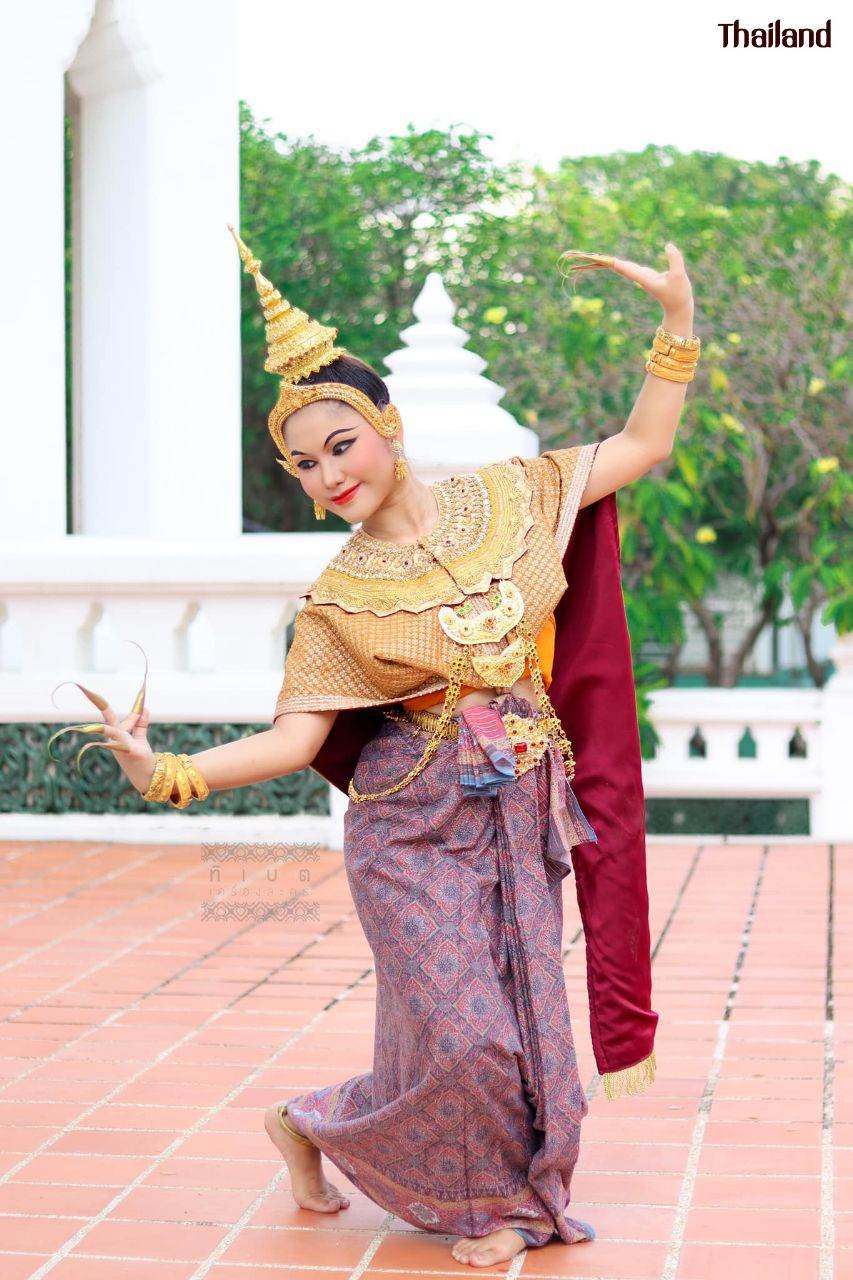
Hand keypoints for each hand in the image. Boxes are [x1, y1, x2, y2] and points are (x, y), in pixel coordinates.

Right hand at [98, 704, 157, 795]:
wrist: (147, 777)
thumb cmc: (141, 758)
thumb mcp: (139, 738)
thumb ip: (140, 724)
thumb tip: (145, 708)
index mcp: (115, 735)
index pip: (114, 717)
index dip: (128, 709)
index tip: (141, 698)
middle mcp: (114, 740)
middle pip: (108, 719)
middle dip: (100, 705)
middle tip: (86, 689)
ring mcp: (120, 745)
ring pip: (116, 729)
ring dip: (113, 720)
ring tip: (113, 714)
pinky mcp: (130, 750)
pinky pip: (124, 738)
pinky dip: (120, 730)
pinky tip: (121, 725)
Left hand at [559, 243, 693, 322]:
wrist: (678, 307)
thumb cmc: (679, 294)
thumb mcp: (679, 276)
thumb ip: (675, 260)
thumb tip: (668, 245)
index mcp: (639, 275)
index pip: (618, 265)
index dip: (604, 260)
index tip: (590, 257)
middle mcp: (633, 275)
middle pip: (608, 265)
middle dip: (592, 260)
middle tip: (572, 255)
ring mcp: (635, 274)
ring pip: (611, 266)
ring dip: (595, 261)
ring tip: (578, 256)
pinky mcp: (639, 274)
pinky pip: (618, 266)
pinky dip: (607, 261)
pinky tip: (598, 259)